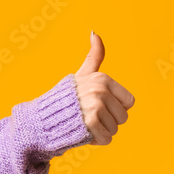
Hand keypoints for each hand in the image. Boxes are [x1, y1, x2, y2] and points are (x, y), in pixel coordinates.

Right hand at [75, 31, 135, 145]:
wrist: (44, 118)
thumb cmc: (67, 97)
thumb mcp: (83, 74)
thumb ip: (94, 55)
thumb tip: (94, 32)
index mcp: (102, 79)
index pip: (129, 102)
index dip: (116, 108)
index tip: (99, 104)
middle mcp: (100, 90)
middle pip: (123, 117)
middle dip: (109, 121)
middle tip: (90, 115)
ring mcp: (96, 105)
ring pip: (115, 129)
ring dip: (102, 131)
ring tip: (85, 123)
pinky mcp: (91, 122)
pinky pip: (107, 139)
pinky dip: (97, 140)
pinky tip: (83, 132)